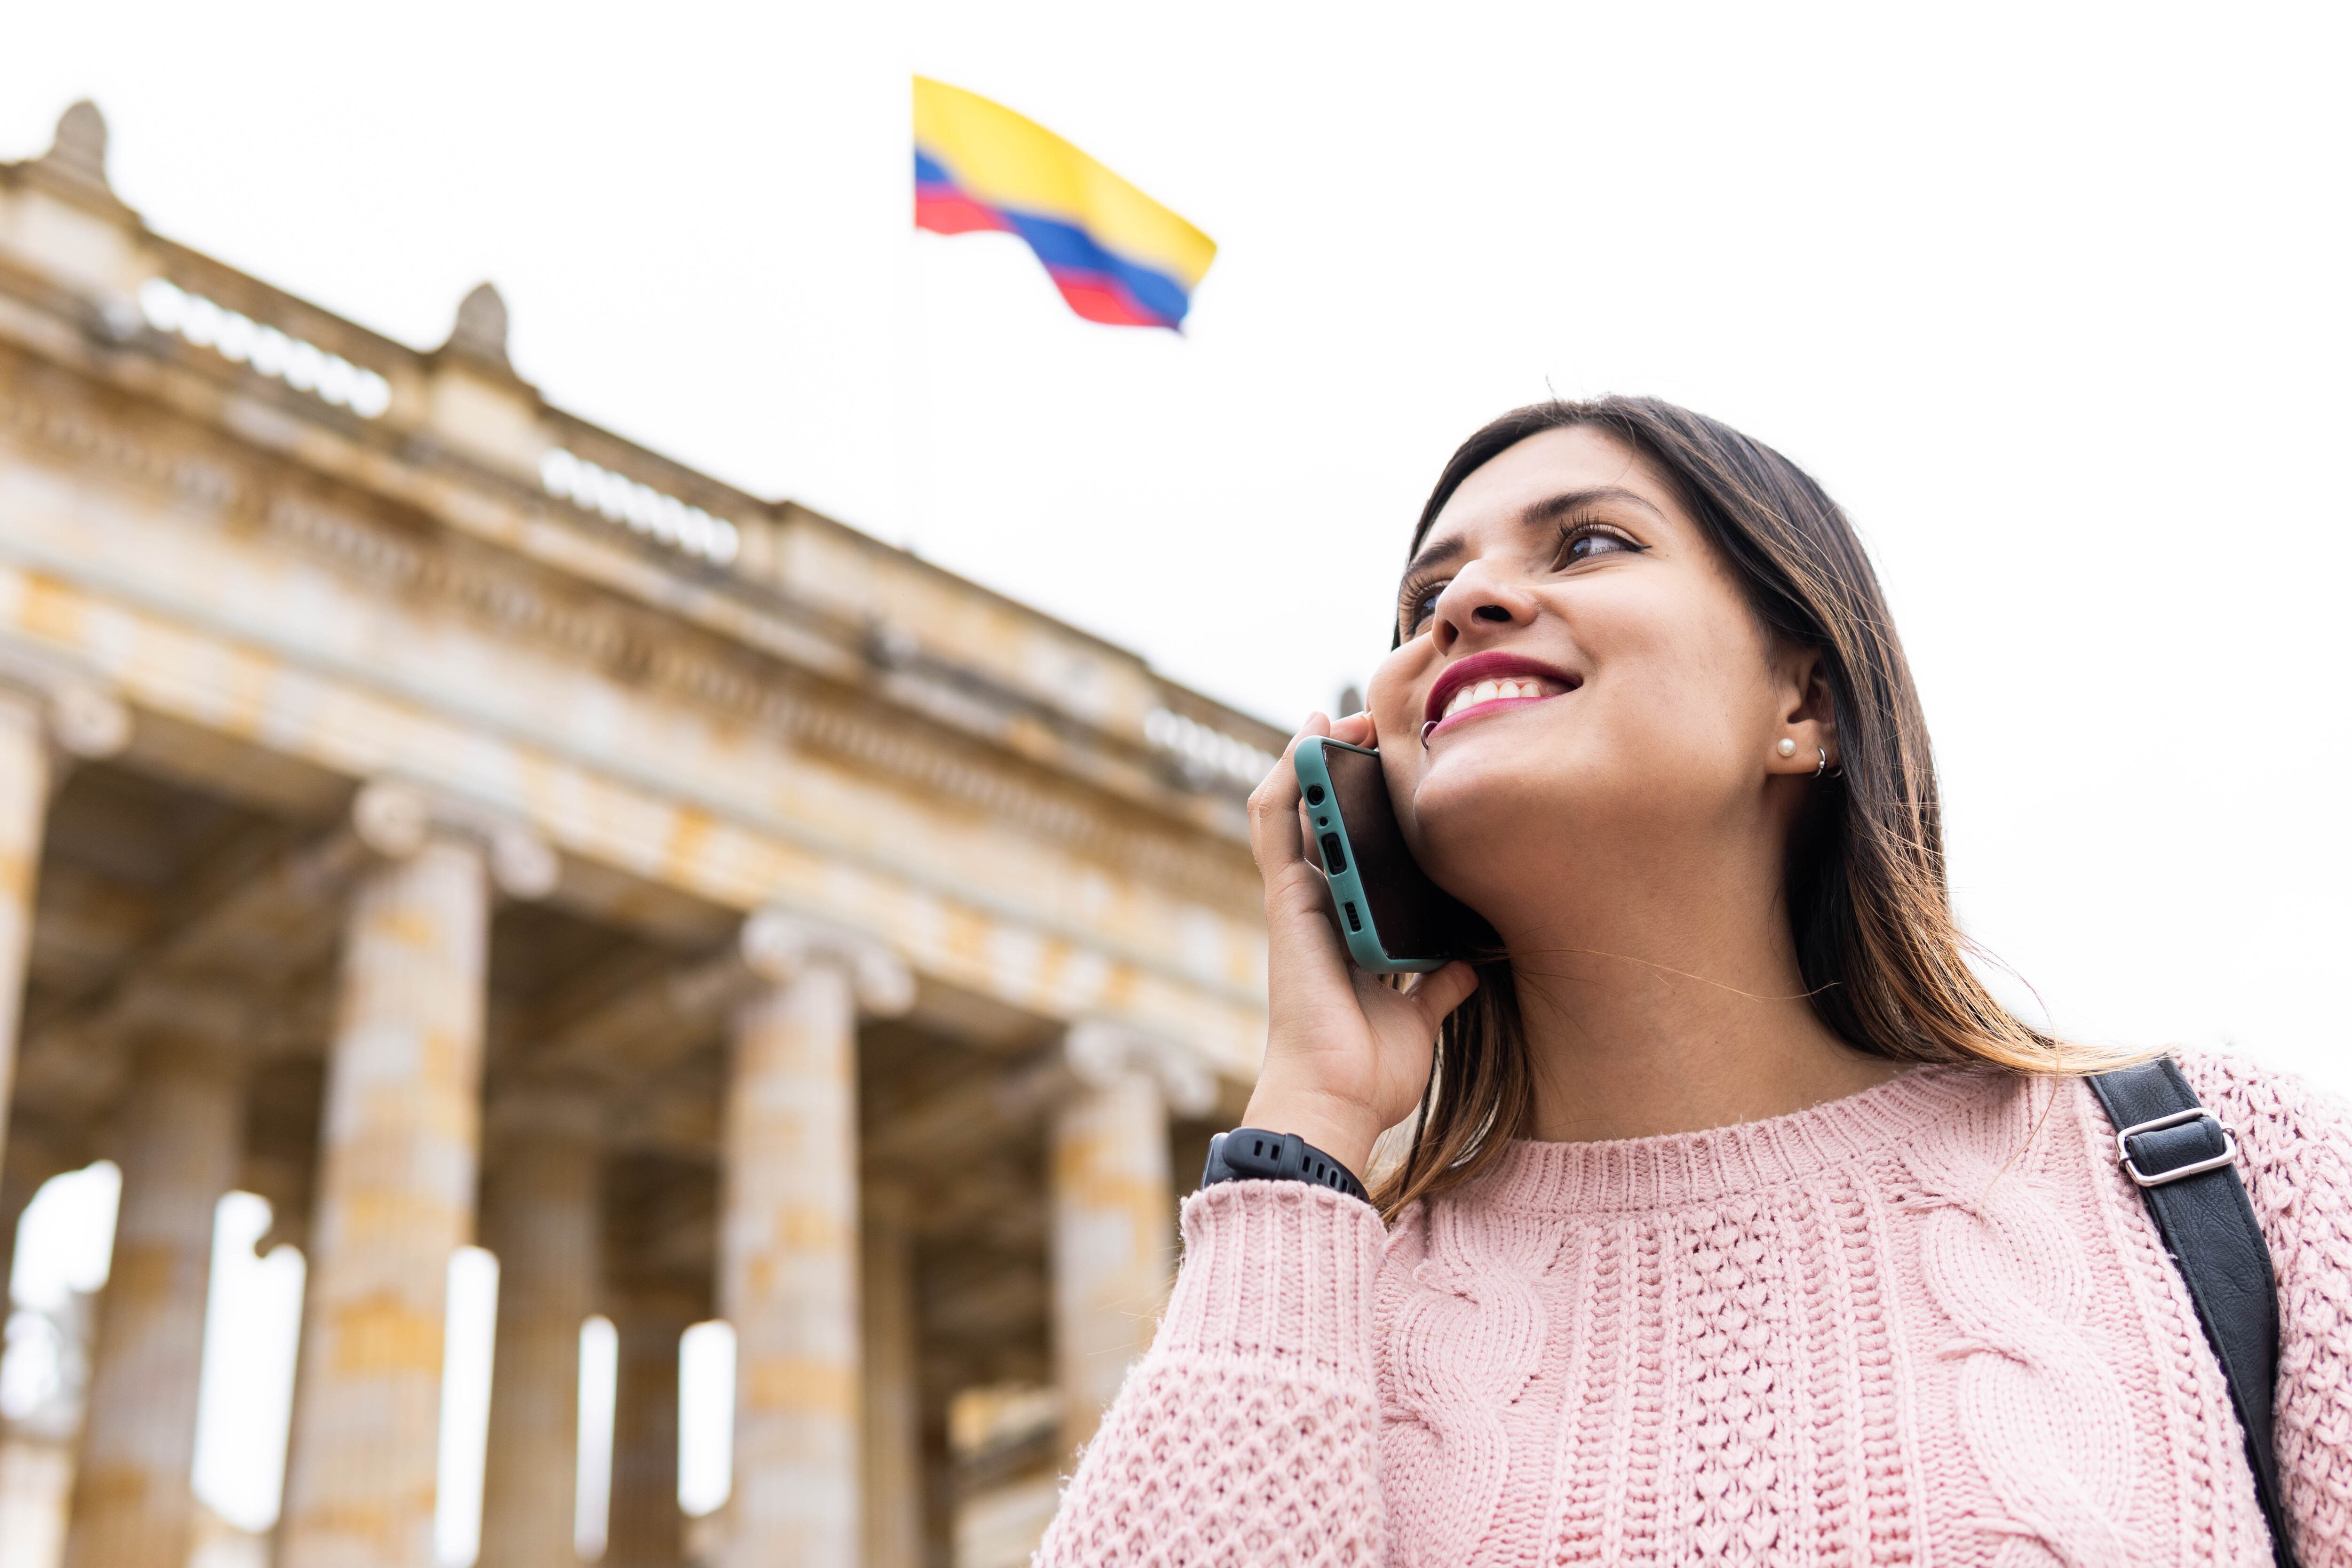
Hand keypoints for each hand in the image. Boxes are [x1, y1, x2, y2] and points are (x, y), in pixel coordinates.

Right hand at [1241, 710, 1477, 1178]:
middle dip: (1335, 771)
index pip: (1344, 855)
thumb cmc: (1368, 1071)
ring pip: (1288, 811)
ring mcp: (1297, 901)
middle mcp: (1316, 909)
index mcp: (1344, 930)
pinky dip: (1287, 776)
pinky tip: (1308, 739)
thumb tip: (1466, 963)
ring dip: (1308, 759)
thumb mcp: (1420, 1018)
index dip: (1357, 811)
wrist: (1336, 1100)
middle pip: (1315, 822)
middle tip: (1370, 724)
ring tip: (1336, 716)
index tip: (1391, 772)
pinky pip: (1275, 823)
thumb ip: (1436, 985)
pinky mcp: (1286, 900)